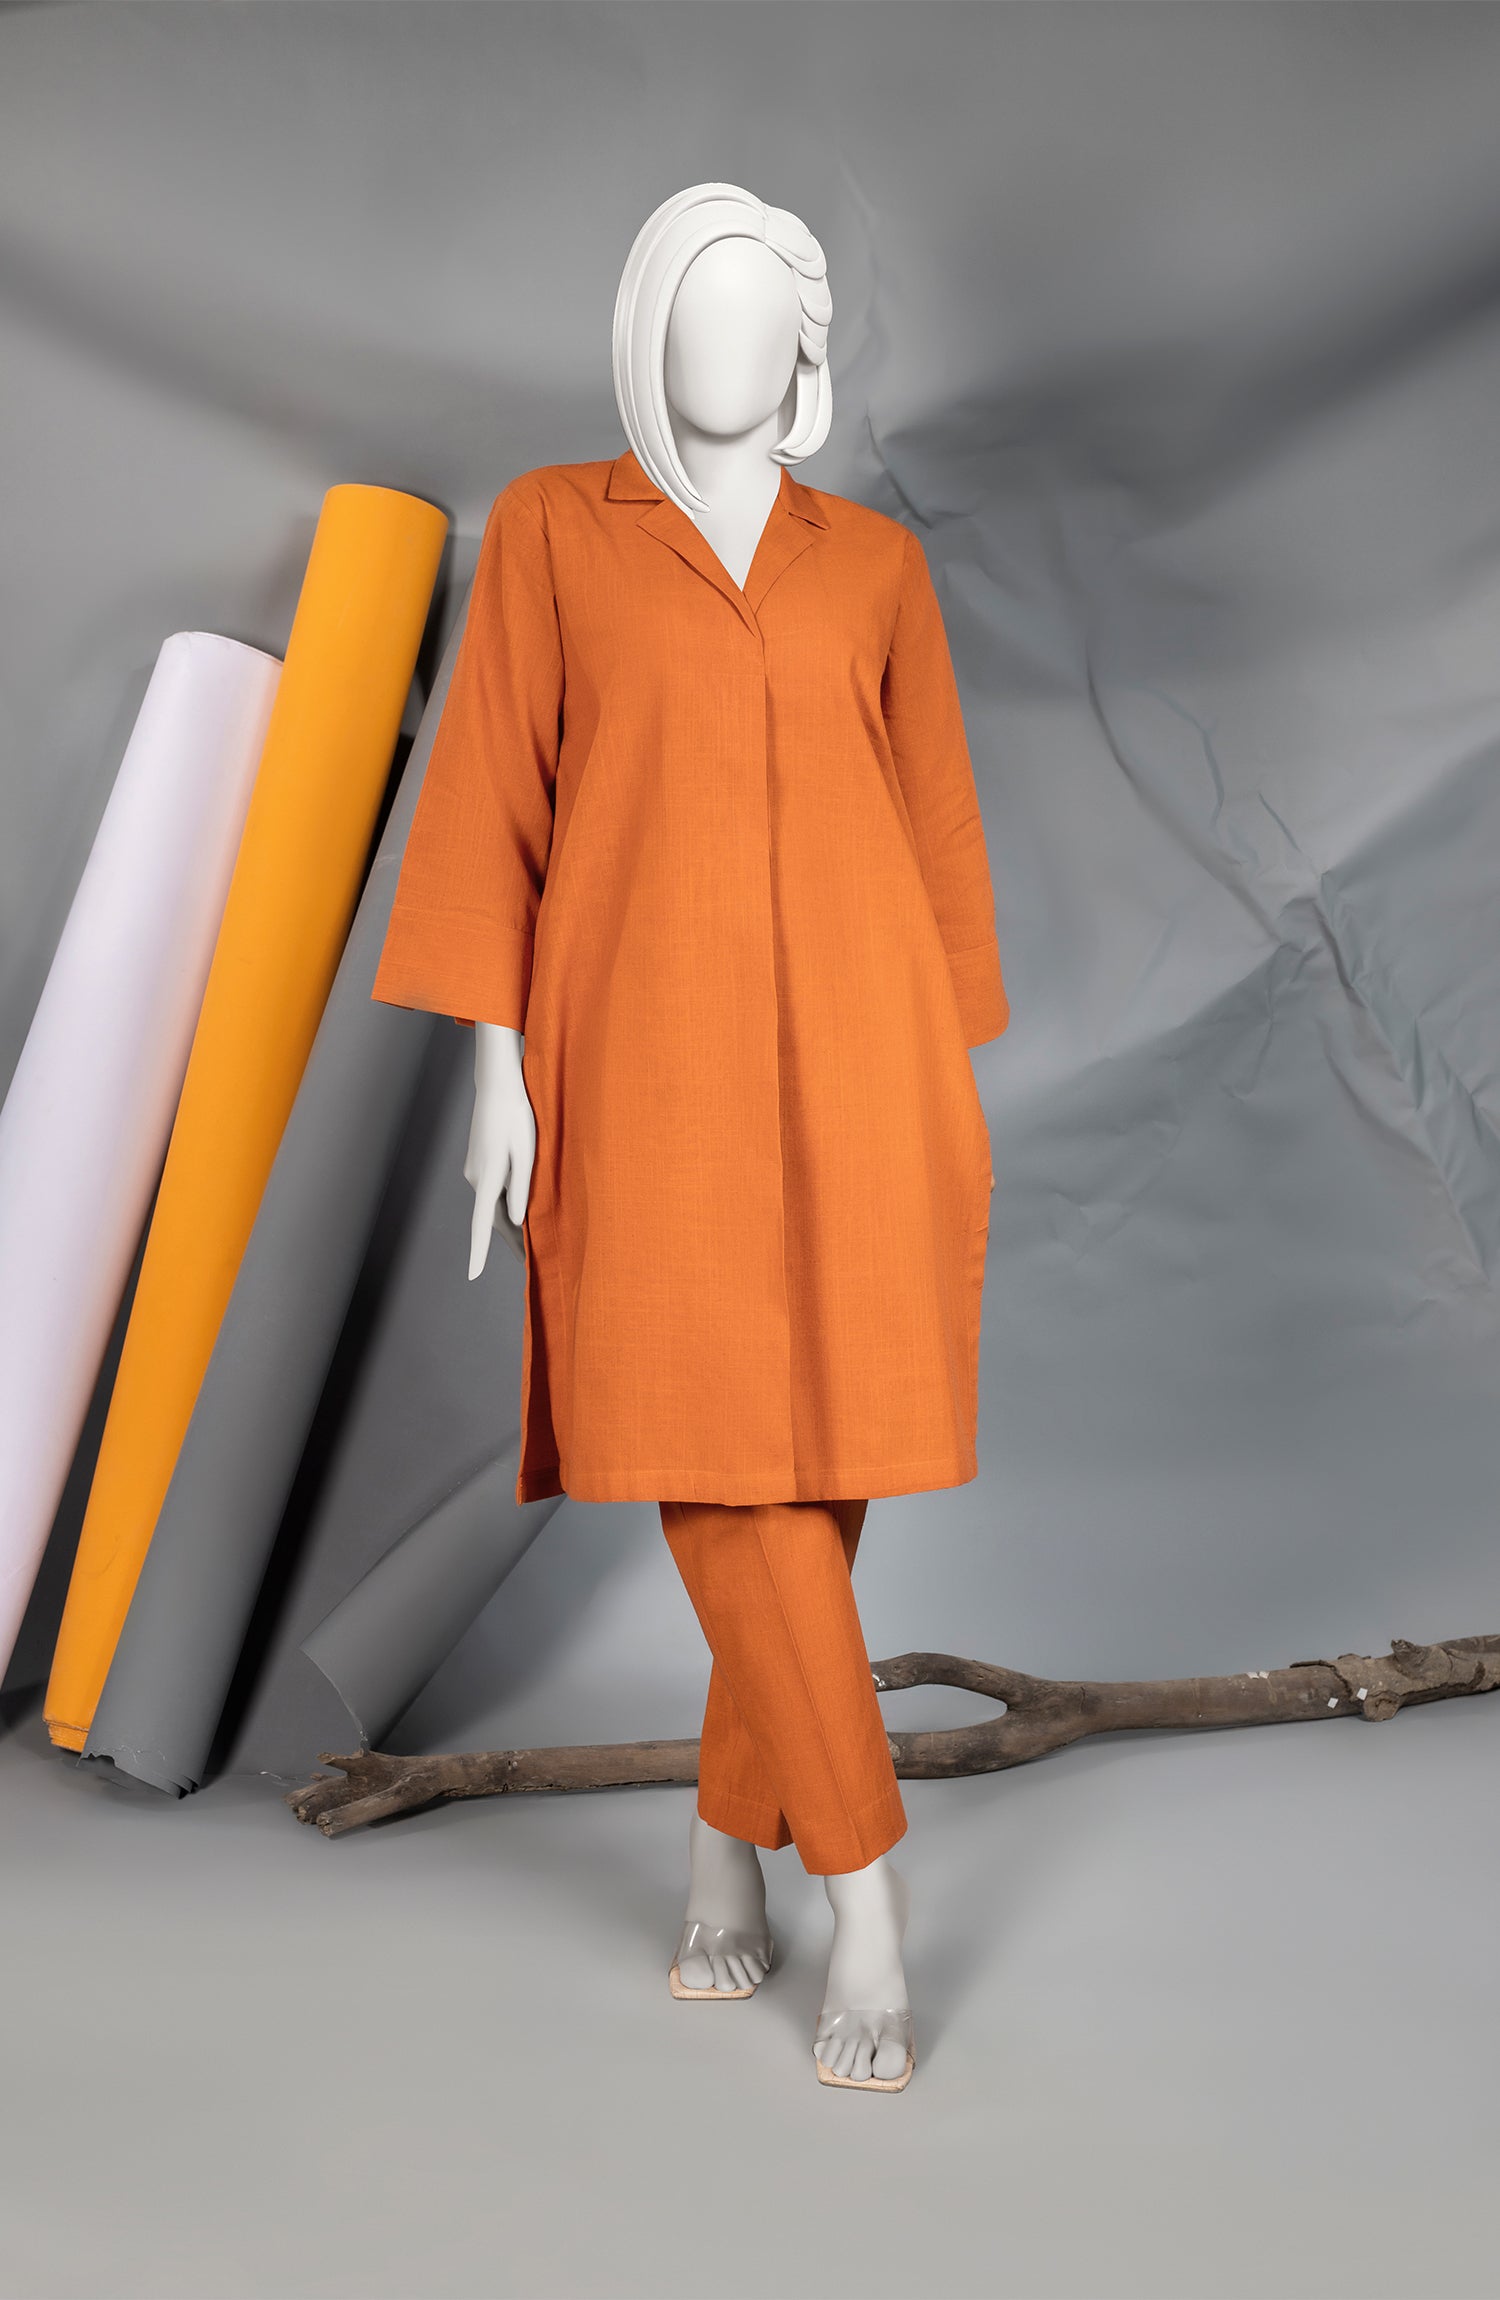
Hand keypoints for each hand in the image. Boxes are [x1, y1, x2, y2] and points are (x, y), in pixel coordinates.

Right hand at [464, 1022, 535, 1278]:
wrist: (498, 1085)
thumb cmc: (518, 1116)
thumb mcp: (527, 1153)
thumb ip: (522, 1189)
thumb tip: (515, 1221)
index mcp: (489, 1177)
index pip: (482, 1223)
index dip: (478, 1251)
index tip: (473, 1275)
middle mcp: (476, 1177)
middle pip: (491, 1218)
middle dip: (509, 1240)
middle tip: (529, 1260)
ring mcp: (475, 1169)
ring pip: (492, 1204)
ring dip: (509, 1221)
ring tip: (531, 1239)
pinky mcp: (478, 1162)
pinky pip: (492, 1190)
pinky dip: (505, 1203)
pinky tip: (521, 1207)